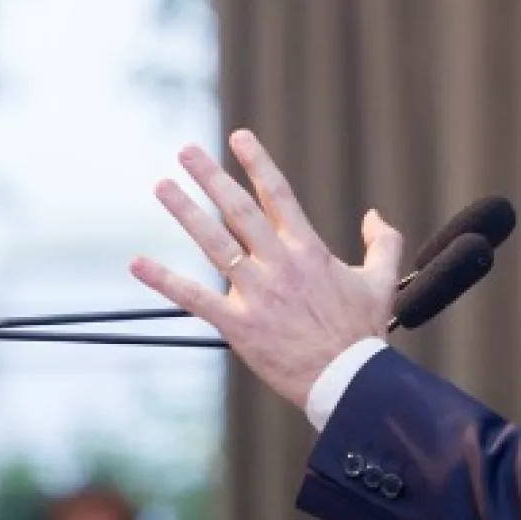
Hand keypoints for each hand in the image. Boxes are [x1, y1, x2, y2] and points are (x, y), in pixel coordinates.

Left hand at [129, 128, 403, 408]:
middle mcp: (280, 265)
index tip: (238, 137)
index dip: (257, 163)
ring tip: (162, 186)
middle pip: (239, 211)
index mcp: (309, 251)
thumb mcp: (381, 282)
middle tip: (185, 151)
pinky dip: (164, 280)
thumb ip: (383, 244)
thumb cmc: (363, 333)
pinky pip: (195, 299)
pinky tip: (137, 262)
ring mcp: (257, 294)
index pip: (279, 195)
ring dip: (186, 213)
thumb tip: (374, 215)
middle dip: (211, 177)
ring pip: (214, 244)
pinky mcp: (239, 325)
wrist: (349, 382)